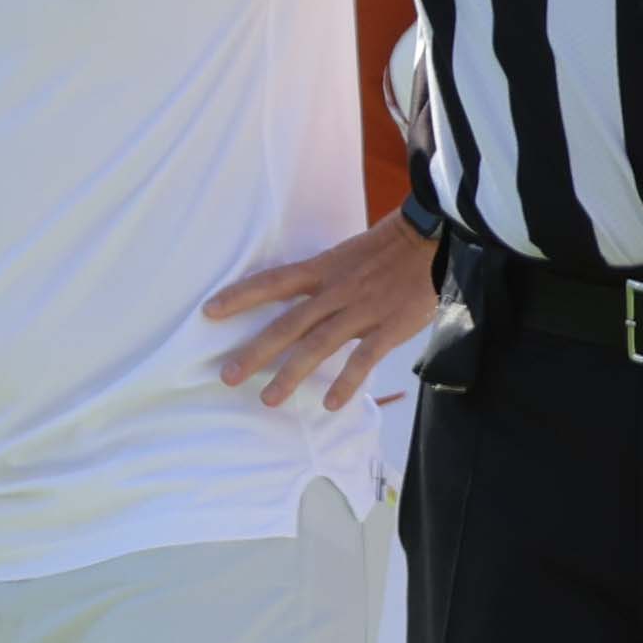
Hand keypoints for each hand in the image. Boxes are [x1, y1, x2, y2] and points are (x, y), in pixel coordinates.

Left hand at [206, 216, 438, 411]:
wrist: (432, 238)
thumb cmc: (390, 247)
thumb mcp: (346, 254)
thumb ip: (324, 276)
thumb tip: (302, 295)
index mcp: (322, 269)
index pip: (272, 282)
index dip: (239, 297)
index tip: (209, 313)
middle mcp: (335, 291)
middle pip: (287, 325)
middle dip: (255, 352)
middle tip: (228, 377)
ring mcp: (362, 311)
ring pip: (318, 347)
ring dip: (291, 375)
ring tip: (269, 399)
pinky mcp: (390, 327)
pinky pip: (364, 360)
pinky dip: (346, 383)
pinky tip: (330, 404)